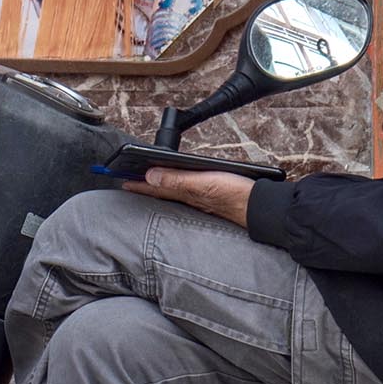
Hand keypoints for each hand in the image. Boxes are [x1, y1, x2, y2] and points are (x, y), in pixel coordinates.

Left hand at [125, 165, 259, 226]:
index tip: (121, 181)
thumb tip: (150, 175)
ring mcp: (202, 200)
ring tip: (149, 185)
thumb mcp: (203, 183)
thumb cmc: (236, 196)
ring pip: (175, 194)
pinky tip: (182, 192)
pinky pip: (188, 195)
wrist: (261, 208)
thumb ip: (177, 179)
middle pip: (163, 192)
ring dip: (161, 188)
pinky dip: (179, 191)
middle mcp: (191, 199)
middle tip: (130, 183)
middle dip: (146, 187)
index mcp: (186, 194)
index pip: (156, 188)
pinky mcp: (213, 199)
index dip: (138, 184)